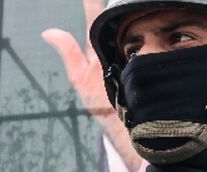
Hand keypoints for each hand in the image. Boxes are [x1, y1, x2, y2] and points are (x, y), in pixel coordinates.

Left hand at [42, 0, 143, 171]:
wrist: (122, 124)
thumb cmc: (98, 101)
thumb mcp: (79, 78)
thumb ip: (68, 52)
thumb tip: (47, 32)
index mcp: (100, 45)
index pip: (96, 16)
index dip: (92, 2)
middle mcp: (120, 44)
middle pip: (122, 17)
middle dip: (124, 6)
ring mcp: (138, 53)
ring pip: (141, 28)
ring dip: (143, 18)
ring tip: (143, 6)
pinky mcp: (152, 63)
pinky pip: (155, 46)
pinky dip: (158, 37)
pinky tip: (160, 24)